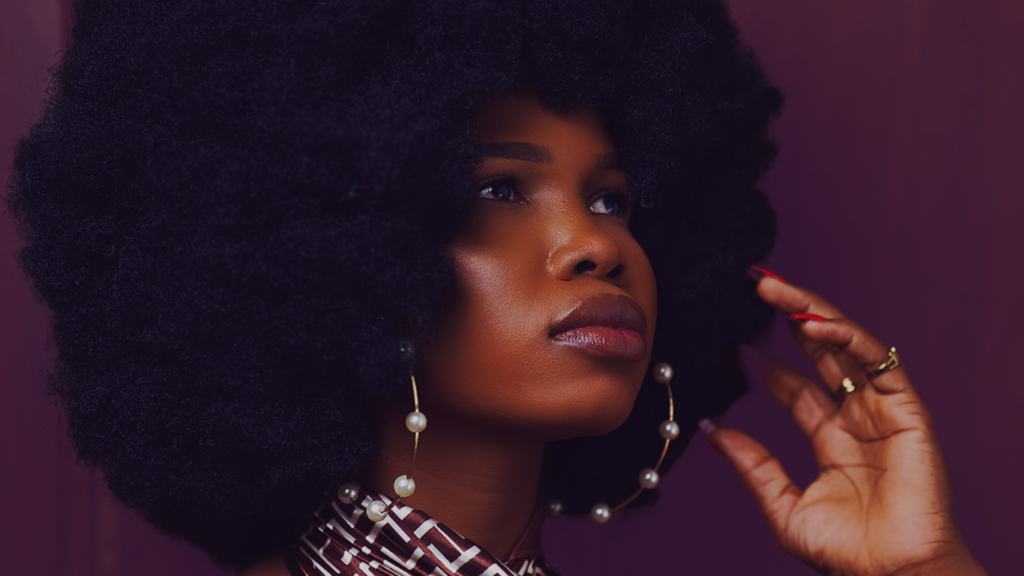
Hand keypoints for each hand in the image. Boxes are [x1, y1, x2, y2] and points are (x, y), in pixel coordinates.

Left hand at [712, 273, 985, 575]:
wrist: (890, 575)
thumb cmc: (846, 553)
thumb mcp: (783, 506)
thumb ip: (752, 465)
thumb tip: (710, 432)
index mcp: (831, 438)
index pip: (795, 386)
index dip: (766, 361)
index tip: (733, 341)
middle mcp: (856, 417)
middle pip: (820, 354)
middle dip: (788, 318)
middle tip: (755, 289)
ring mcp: (882, 410)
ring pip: (846, 346)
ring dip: (812, 312)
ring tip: (774, 289)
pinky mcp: (907, 410)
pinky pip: (878, 362)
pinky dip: (847, 337)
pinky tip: (813, 322)